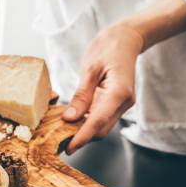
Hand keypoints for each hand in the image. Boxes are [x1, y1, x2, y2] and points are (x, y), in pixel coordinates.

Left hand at [63, 23, 144, 153]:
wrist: (127, 38)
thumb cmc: (108, 47)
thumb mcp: (90, 69)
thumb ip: (81, 95)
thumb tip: (69, 118)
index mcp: (119, 92)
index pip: (98, 121)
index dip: (82, 137)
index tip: (69, 148)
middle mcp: (125, 102)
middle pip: (101, 129)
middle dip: (82, 138)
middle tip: (59, 143)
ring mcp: (123, 104)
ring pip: (102, 126)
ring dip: (84, 132)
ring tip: (63, 134)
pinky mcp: (117, 103)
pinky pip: (102, 118)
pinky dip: (88, 123)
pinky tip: (73, 122)